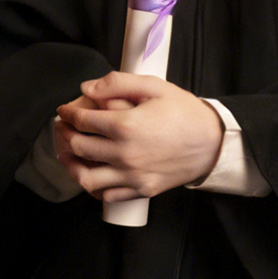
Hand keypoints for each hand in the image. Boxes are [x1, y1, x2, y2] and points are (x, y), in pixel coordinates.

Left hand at [54, 72, 224, 202]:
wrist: (215, 143)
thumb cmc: (185, 112)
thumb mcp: (154, 87)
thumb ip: (118, 83)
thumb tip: (86, 88)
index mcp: (125, 126)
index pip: (81, 120)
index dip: (67, 113)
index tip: (63, 111)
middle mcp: (125, 154)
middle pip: (78, 147)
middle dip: (64, 135)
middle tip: (62, 128)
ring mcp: (132, 175)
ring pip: (86, 177)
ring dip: (71, 165)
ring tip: (67, 154)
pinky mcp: (142, 189)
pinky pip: (107, 195)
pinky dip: (93, 187)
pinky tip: (90, 173)